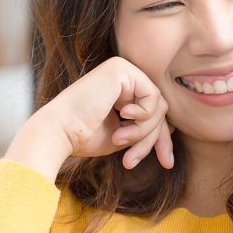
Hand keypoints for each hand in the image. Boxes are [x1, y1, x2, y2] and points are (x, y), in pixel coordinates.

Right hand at [7, 57, 174, 180]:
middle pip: (159, 110)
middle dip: (155, 138)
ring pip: (158, 107)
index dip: (161, 139)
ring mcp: (123, 69)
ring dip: (144, 131)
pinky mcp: (122, 69)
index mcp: (121, 89)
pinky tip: (121, 116)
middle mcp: (123, 75)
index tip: (166, 163)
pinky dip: (143, 117)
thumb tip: (172, 129)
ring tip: (121, 140)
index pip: (153, 113)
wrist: (60, 132)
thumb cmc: (84, 137)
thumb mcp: (125, 135)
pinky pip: (153, 98)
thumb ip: (145, 129)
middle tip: (148, 161)